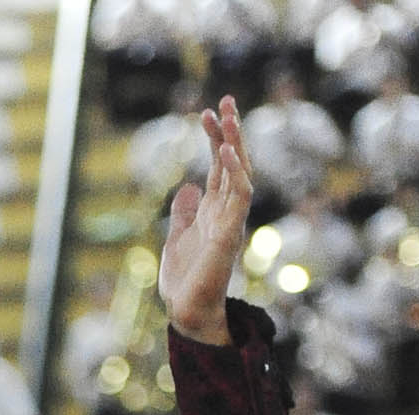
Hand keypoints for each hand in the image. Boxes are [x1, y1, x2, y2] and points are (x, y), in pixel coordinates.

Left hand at [158, 95, 251, 345]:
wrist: (187, 311)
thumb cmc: (185, 281)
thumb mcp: (177, 238)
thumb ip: (184, 212)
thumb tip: (187, 187)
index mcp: (214, 211)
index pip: (220, 166)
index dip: (216, 138)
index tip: (207, 112)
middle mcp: (227, 211)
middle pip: (234, 162)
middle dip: (231, 131)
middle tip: (225, 100)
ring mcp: (231, 220)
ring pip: (241, 172)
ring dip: (235, 143)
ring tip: (228, 115)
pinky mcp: (230, 233)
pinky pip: (239, 196)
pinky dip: (234, 172)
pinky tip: (224, 151)